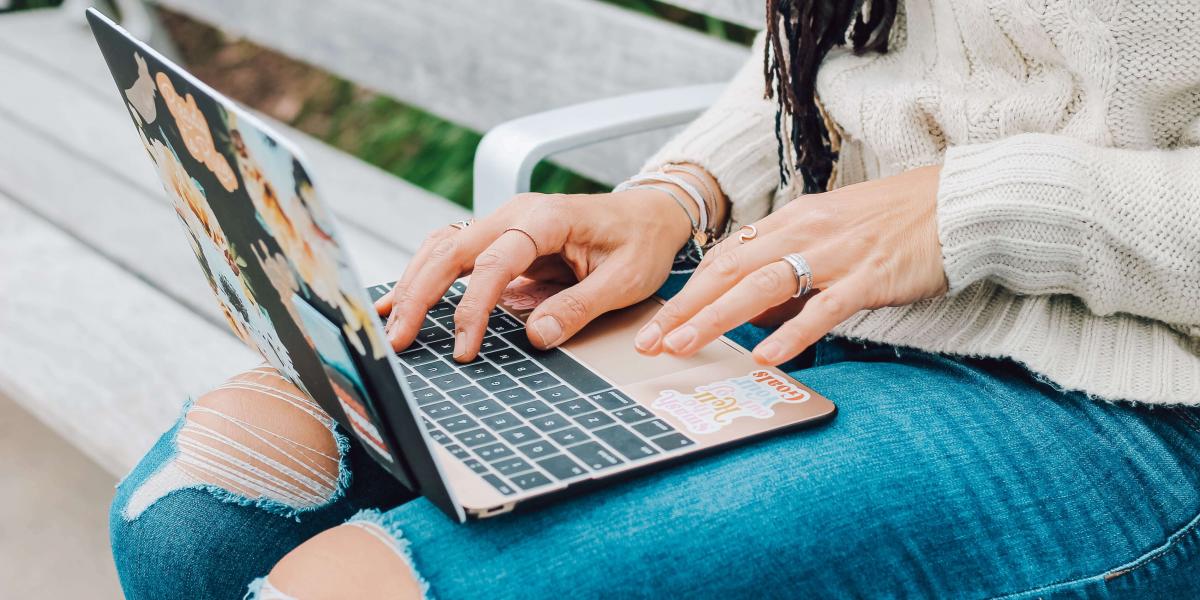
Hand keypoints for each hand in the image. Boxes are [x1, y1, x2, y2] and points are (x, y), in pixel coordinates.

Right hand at [376, 189, 693, 360]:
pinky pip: (454, 252)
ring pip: (443, 247)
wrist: (651, 214)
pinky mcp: (501, 238)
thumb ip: (579, 307)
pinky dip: (426, 274)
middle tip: (398, 339)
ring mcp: (504, 223)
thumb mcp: (624, 281)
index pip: (495, 264)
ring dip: (414, 284)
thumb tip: (537, 336)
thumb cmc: (641, 243)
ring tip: (391, 324)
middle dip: (420, 295)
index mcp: (546, 219)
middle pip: (451, 250)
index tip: (464, 348)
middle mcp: (516, 214)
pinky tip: (403, 299)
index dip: (473, 308)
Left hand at [635, 165, 948, 364]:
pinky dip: (792, 332)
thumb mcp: (829, 238)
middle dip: (684, 307)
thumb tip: (752, 317)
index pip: (725, 257)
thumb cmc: (893, 224)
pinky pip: (824, 307)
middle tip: (650, 340)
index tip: (657, 321)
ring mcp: (835, 254)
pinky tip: (767, 355)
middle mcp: (804, 233)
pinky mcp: (869, 276)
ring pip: (762, 285)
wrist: (955, 204)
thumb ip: (790, 274)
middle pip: (729, 270)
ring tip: (684, 345)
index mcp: (791, 222)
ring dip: (717, 317)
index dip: (687, 291)